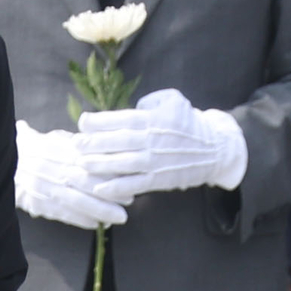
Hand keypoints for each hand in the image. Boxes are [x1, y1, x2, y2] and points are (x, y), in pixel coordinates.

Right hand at [12, 124, 127, 229]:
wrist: (3, 162)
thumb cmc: (37, 149)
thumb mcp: (56, 139)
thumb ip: (79, 144)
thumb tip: (107, 145)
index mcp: (57, 149)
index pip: (87, 161)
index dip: (108, 172)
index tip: (127, 178)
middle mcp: (50, 168)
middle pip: (84, 182)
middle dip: (109, 193)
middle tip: (130, 201)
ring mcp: (42, 187)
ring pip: (74, 201)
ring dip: (98, 210)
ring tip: (118, 217)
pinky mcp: (36, 203)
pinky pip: (61, 213)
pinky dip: (79, 220)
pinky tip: (96, 224)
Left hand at [73, 89, 247, 200]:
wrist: (214, 149)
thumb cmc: (189, 122)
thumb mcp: (173, 100)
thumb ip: (150, 101)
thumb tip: (132, 107)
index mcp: (154, 118)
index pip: (122, 118)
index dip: (100, 121)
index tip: (83, 121)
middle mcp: (153, 139)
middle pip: (119, 141)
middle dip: (95, 143)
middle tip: (76, 144)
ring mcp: (156, 161)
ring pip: (124, 163)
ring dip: (101, 165)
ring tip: (82, 164)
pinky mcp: (159, 179)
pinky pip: (135, 184)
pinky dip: (117, 188)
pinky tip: (100, 189)